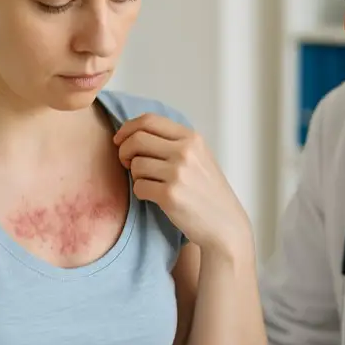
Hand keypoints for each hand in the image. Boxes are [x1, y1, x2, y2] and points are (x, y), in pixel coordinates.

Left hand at [113, 113, 252, 256]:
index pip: (149, 120)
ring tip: (149, 183)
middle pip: (136, 139)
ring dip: (135, 175)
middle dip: (124, 151)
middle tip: (126, 163)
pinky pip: (138, 187)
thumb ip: (173, 142)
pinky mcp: (170, 195)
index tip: (119, 139)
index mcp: (192, 138)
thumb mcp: (199, 156)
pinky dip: (140, 192)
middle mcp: (186, 151)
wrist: (224, 224)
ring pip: (135, 164)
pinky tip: (153, 196)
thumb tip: (133, 133)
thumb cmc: (207, 191)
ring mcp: (178, 173)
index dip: (127, 128)